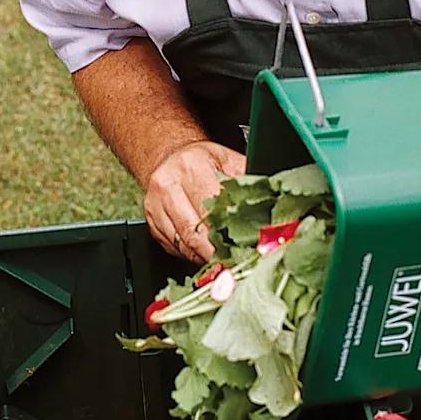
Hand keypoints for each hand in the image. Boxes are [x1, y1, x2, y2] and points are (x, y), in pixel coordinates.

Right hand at [145, 140, 245, 260]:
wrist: (170, 156)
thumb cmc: (202, 160)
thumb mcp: (229, 160)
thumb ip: (247, 182)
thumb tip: (269, 206)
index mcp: (191, 168)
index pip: (211, 209)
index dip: (227, 233)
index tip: (242, 248)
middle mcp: (168, 186)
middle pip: (193, 232)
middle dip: (215, 253)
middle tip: (233, 263)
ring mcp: (155, 205)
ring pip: (181, 243)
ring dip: (203, 257)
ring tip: (222, 262)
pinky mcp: (151, 222)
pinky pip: (172, 247)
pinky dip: (190, 254)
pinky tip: (204, 252)